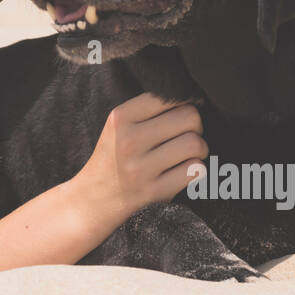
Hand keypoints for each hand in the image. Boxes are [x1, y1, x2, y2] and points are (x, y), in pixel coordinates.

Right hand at [76, 92, 207, 225]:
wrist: (94, 198)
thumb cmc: (114, 156)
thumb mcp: (119, 125)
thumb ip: (149, 110)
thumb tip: (193, 98)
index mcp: (120, 118)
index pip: (170, 97)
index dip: (184, 103)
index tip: (181, 114)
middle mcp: (129, 141)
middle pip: (190, 117)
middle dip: (196, 125)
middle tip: (188, 134)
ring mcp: (140, 169)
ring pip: (195, 144)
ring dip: (200, 149)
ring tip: (189, 153)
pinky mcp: (153, 192)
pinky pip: (195, 171)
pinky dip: (197, 170)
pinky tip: (184, 171)